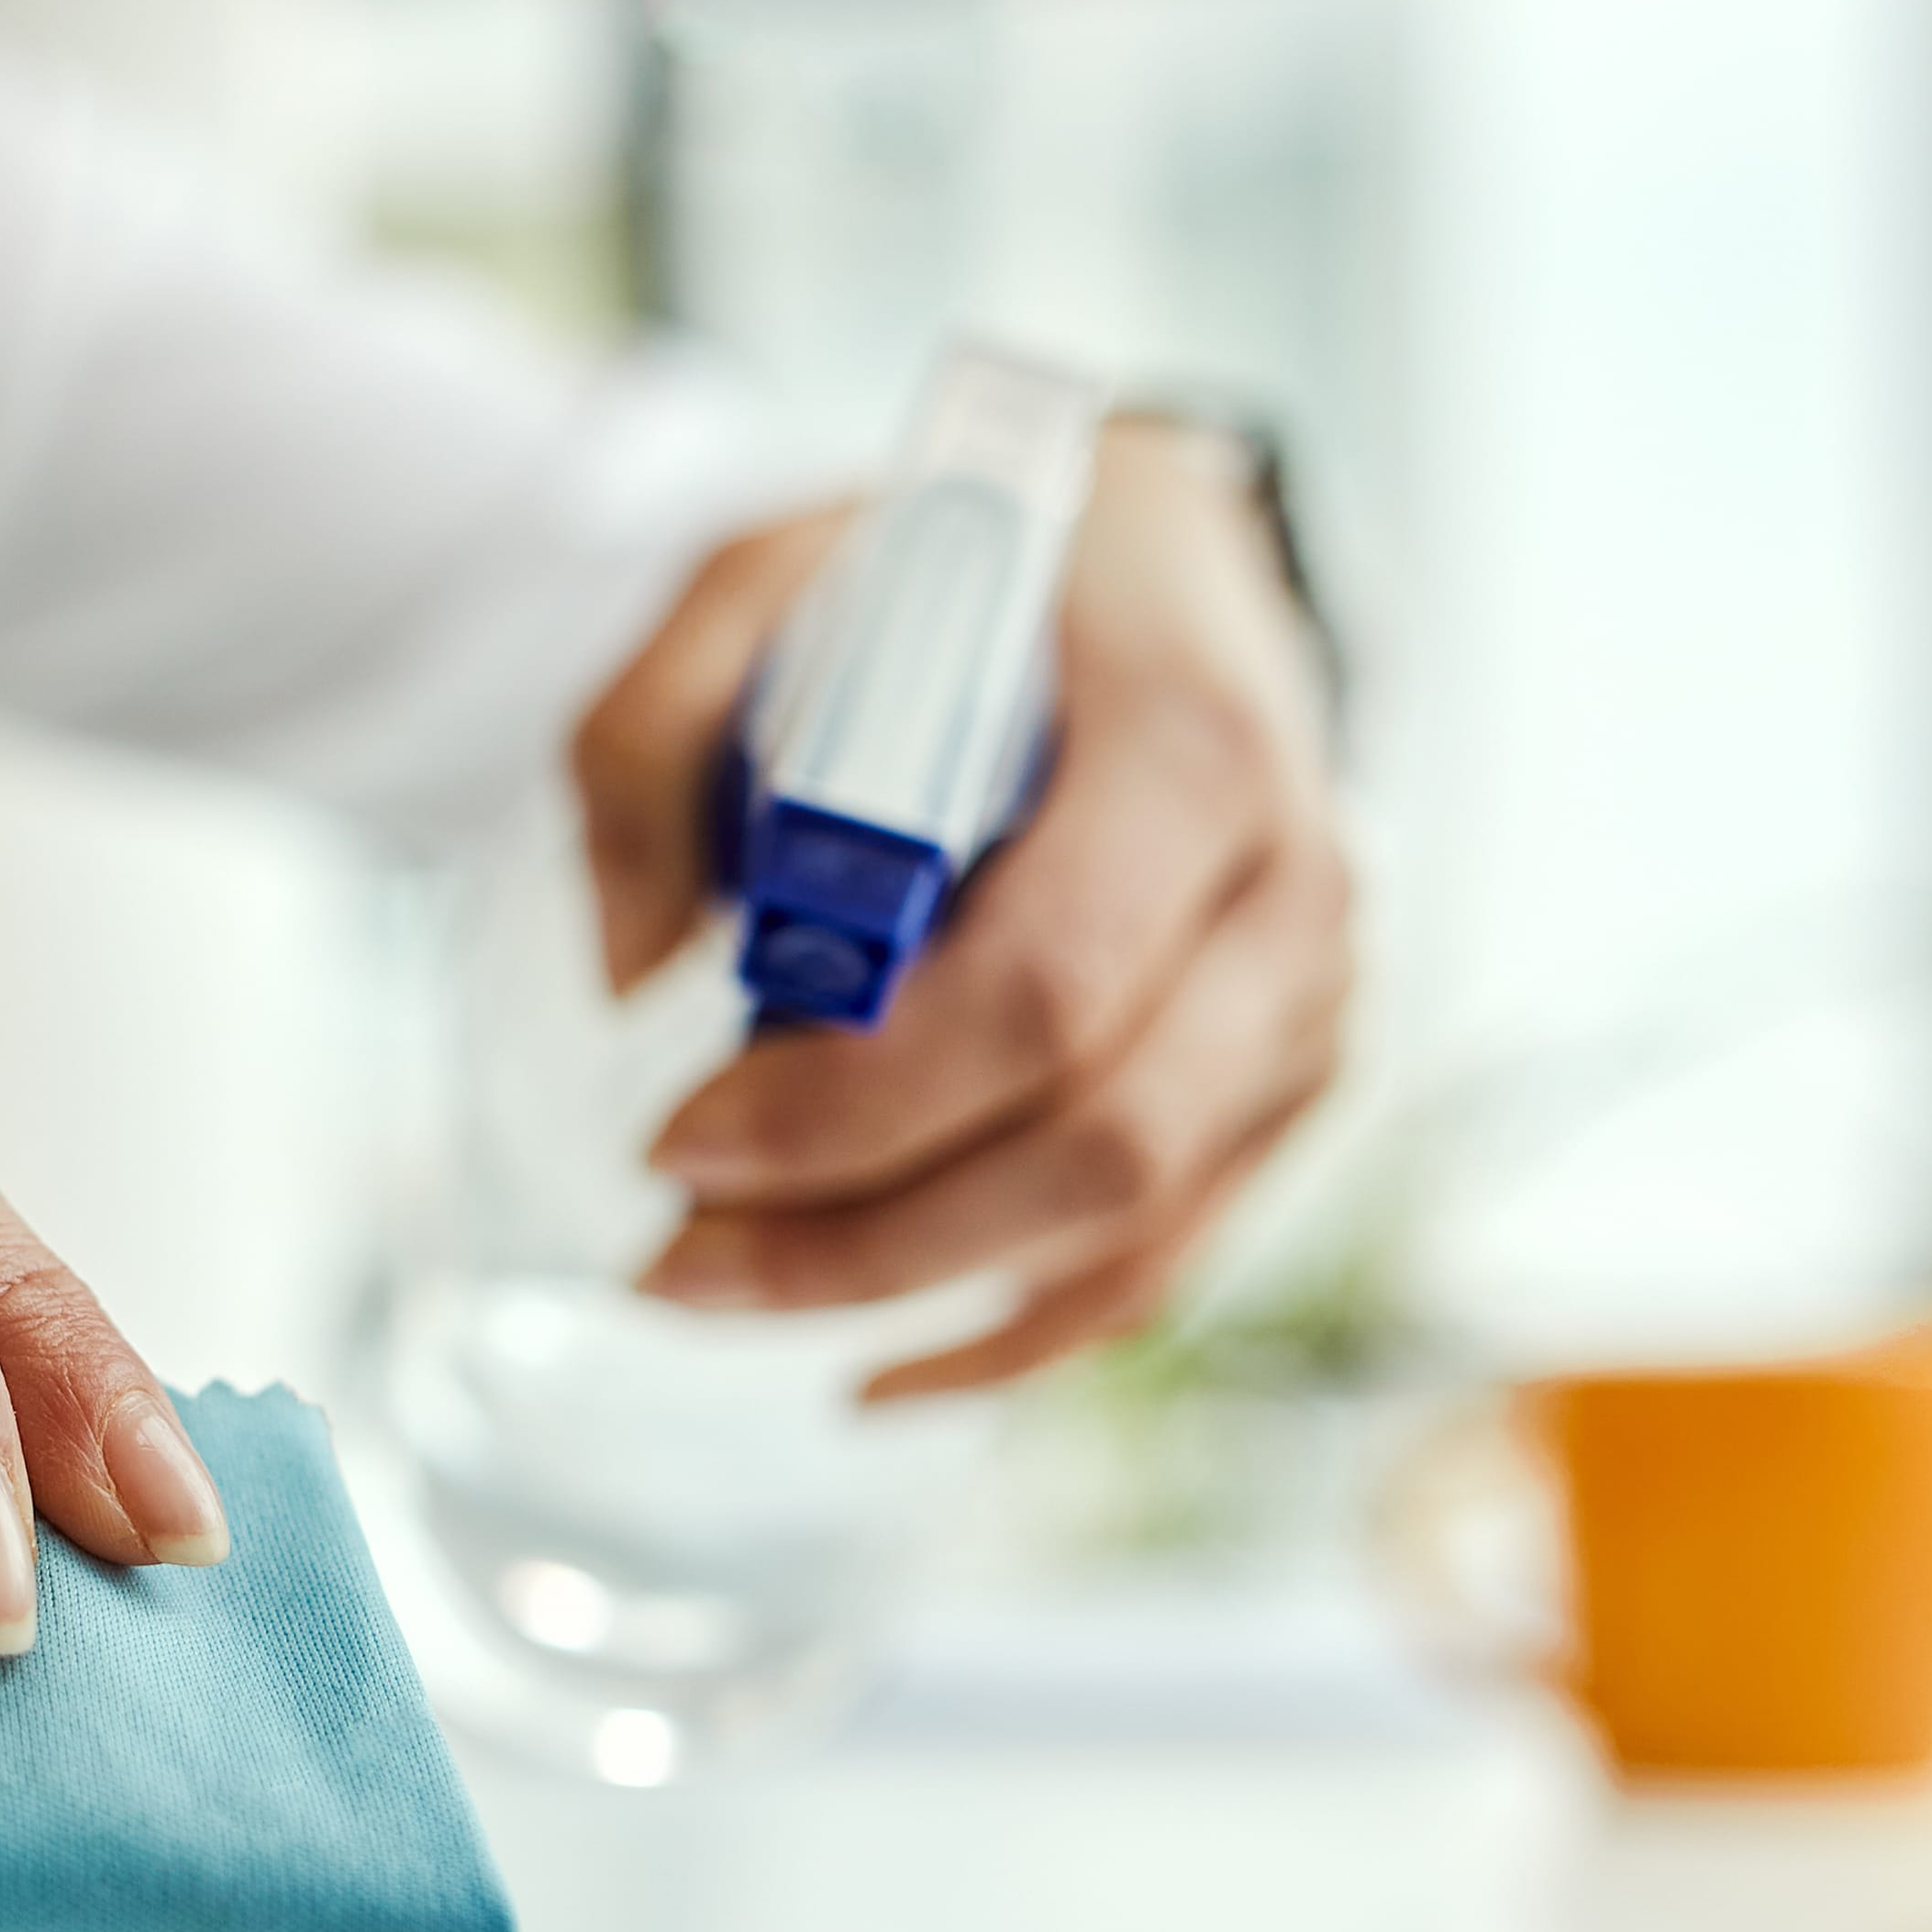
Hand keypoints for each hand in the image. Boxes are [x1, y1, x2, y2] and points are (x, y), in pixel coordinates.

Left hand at [567, 413, 1347, 1394]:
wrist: (1161, 558)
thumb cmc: (956, 576)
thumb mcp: (768, 575)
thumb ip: (651, 736)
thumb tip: (624, 974)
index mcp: (1193, 750)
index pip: (1043, 993)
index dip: (853, 1105)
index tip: (673, 1138)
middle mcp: (1292, 893)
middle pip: (1095, 1142)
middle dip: (861, 1236)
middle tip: (666, 1258)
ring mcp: (1308, 1005)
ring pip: (1131, 1225)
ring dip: (913, 1295)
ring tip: (719, 1292)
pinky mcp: (1282, 1084)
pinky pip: (1166, 1257)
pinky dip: (1020, 1339)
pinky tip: (879, 1373)